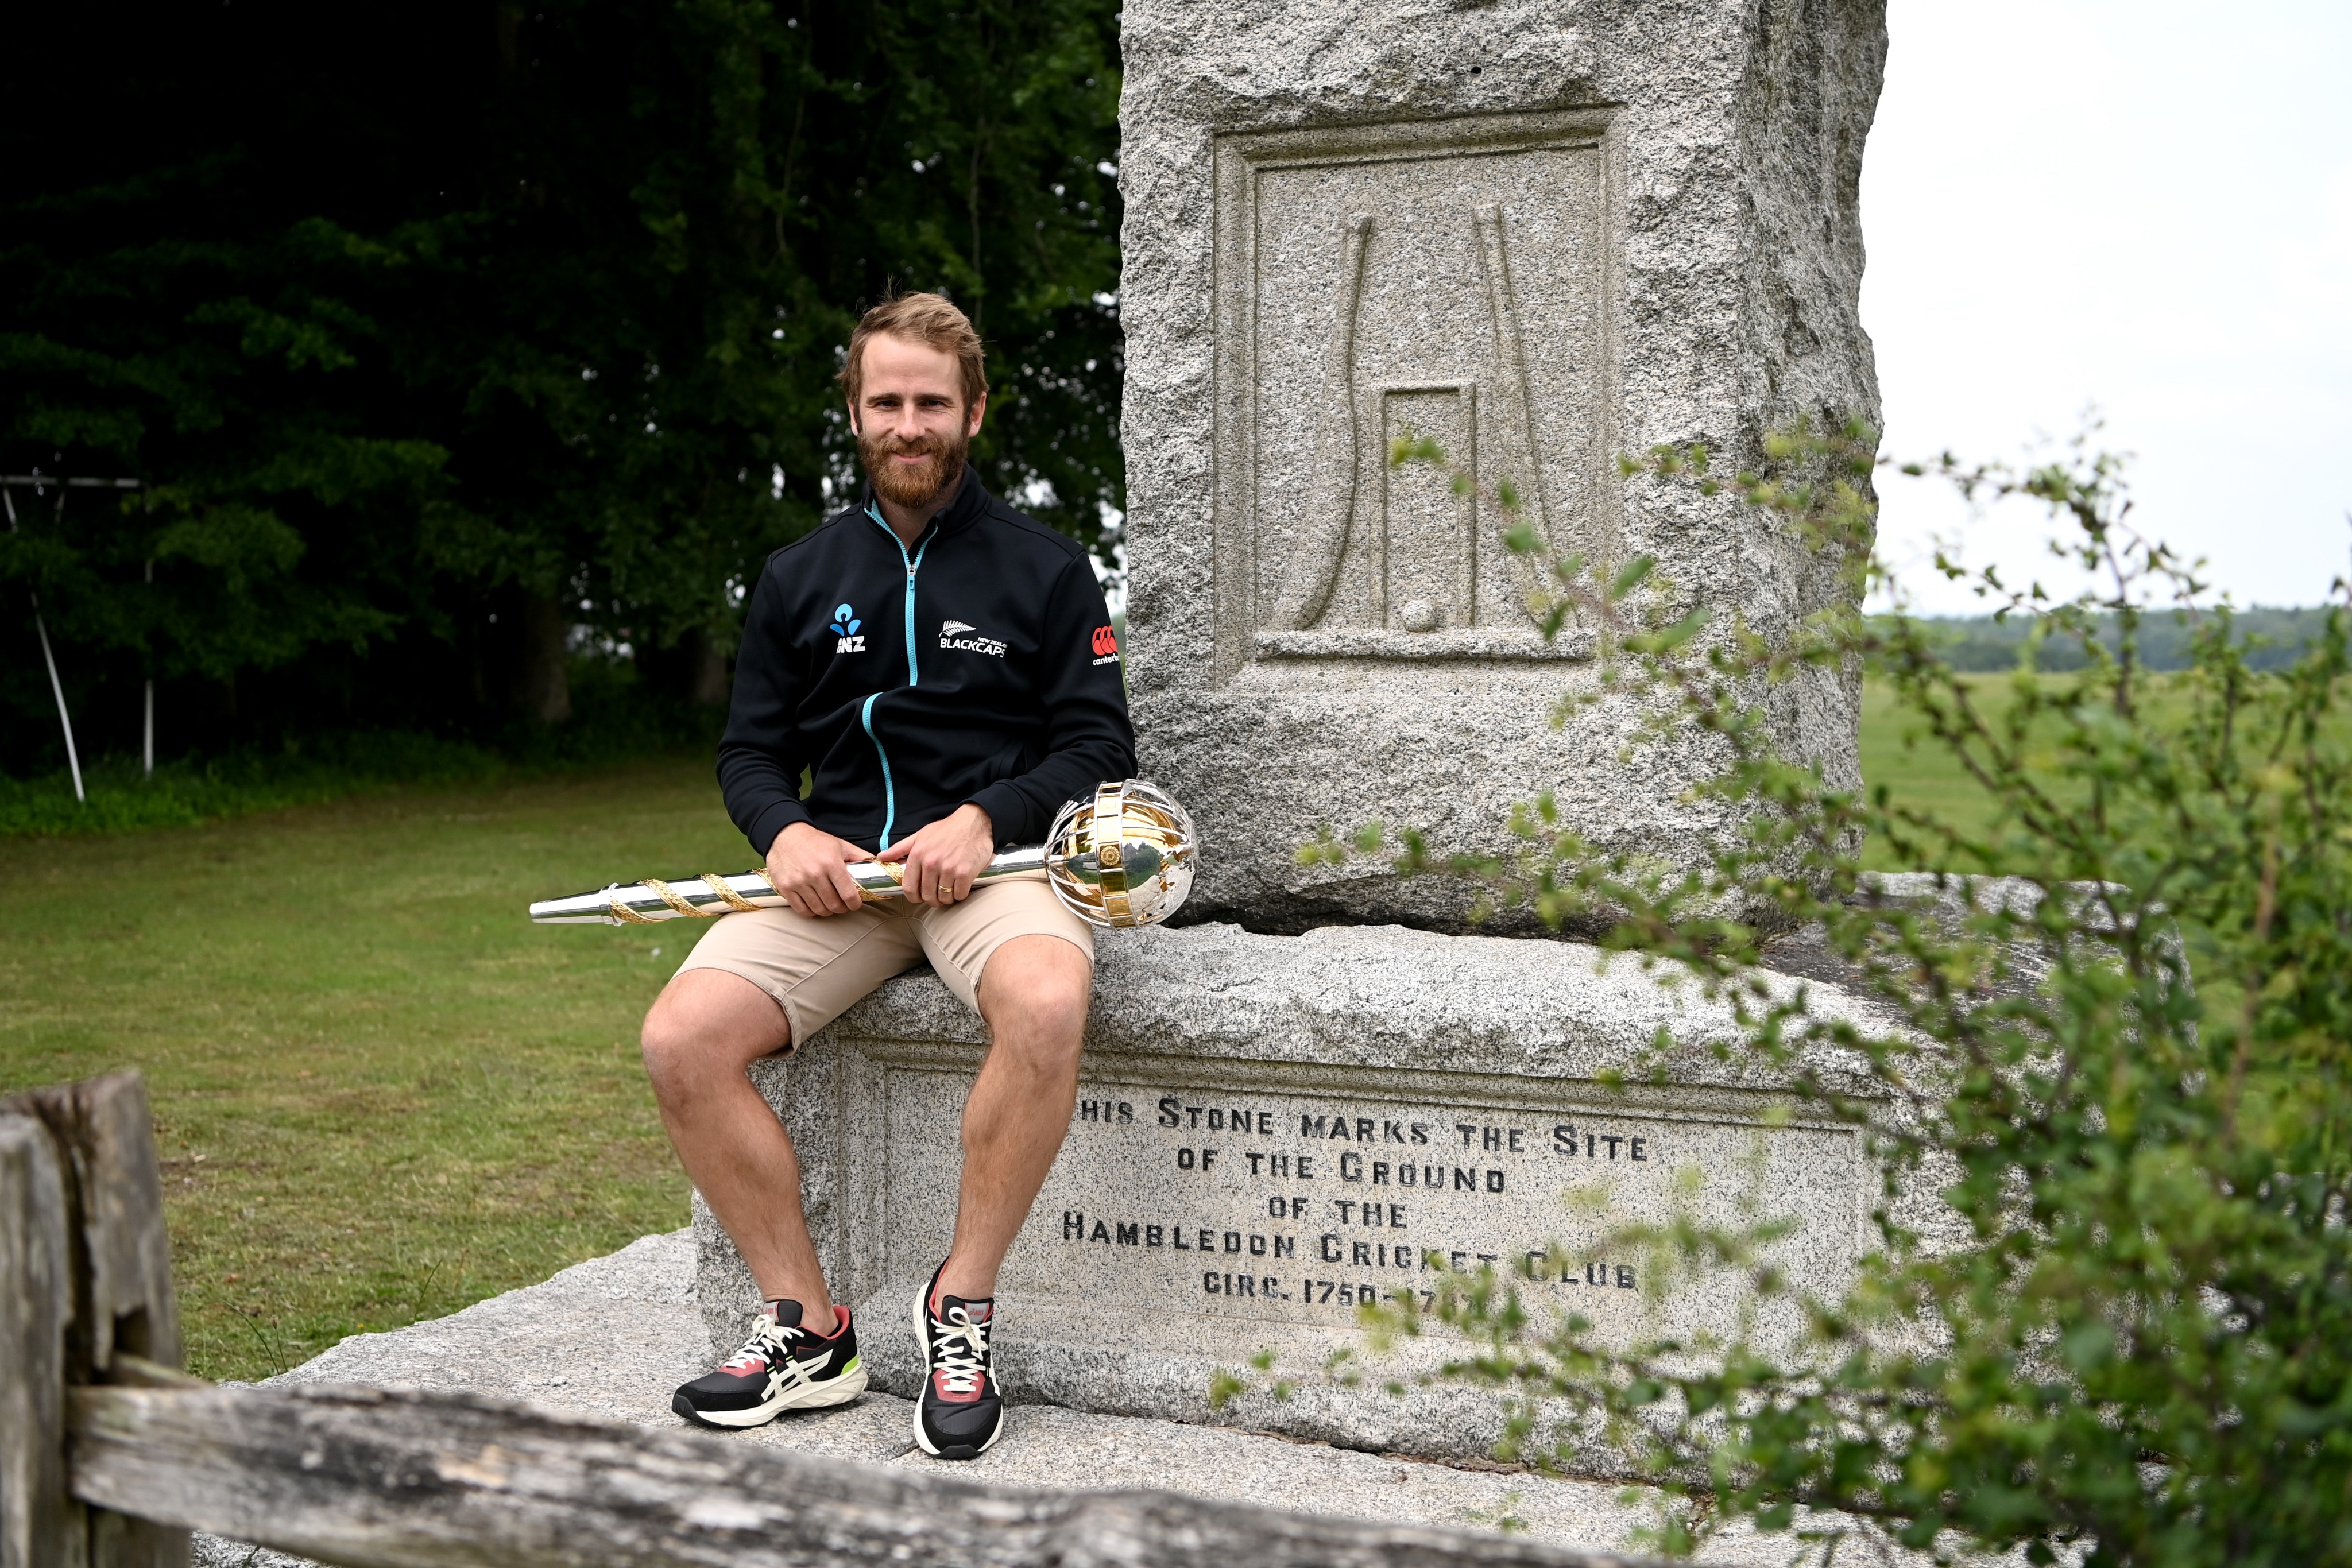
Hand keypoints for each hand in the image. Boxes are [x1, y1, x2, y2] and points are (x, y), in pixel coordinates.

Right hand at [764, 821, 869, 916]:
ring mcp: (798, 882)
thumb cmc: (815, 841)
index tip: (855, 904)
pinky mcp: (786, 888)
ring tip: (829, 904)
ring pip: (819, 910)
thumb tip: (878, 866)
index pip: (848, 895)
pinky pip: (802, 910)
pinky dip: (811, 912)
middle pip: (834, 905)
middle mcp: (815, 874)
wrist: (784, 835)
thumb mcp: (840, 845)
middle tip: (843, 904)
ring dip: (827, 911)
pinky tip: (815, 904)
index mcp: (831, 863)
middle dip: (842, 908)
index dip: (855, 904)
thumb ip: (860, 857)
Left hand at [875, 803, 994, 906]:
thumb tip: (881, 857)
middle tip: (936, 895)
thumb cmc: (947, 829)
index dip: (912, 897)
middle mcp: (932, 863)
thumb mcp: (920, 835)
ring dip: (946, 898)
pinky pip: (959, 894)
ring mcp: (949, 869)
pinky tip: (960, 887)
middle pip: (927, 895)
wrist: (974, 823)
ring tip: (949, 891)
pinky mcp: (965, 873)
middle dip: (931, 899)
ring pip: (943, 897)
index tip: (918, 898)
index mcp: (918, 855)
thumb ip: (899, 848)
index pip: (908, 887)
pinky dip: (960, 894)